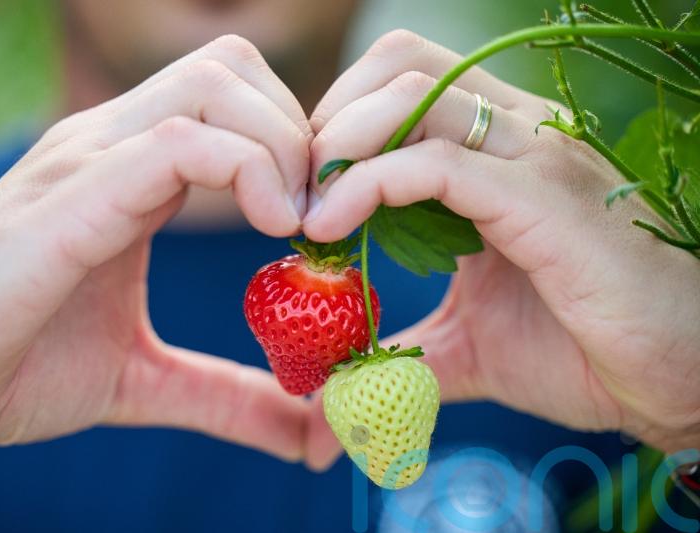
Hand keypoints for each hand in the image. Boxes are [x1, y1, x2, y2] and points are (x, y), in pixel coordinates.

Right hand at [0, 35, 313, 463]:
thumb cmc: (17, 365)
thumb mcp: (143, 380)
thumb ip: (226, 395)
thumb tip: (301, 434)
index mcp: (131, 172)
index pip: (233, 97)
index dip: (294, 144)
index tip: (320, 219)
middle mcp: (111, 145)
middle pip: (232, 68)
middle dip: (297, 132)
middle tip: (314, 215)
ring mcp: (90, 160)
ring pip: (215, 84)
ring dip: (281, 145)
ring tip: (293, 224)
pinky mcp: (73, 195)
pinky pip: (178, 143)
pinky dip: (245, 170)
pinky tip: (271, 227)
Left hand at [303, 30, 699, 469]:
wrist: (678, 378)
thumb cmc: (581, 349)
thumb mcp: (466, 345)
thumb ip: (401, 352)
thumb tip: (331, 397)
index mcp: (495, 155)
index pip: (397, 87)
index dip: (336, 126)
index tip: (301, 192)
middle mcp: (515, 135)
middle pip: (397, 66)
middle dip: (329, 119)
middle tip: (299, 192)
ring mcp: (532, 158)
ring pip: (410, 95)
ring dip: (338, 143)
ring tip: (308, 210)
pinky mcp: (540, 197)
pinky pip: (433, 163)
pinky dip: (367, 184)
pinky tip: (329, 227)